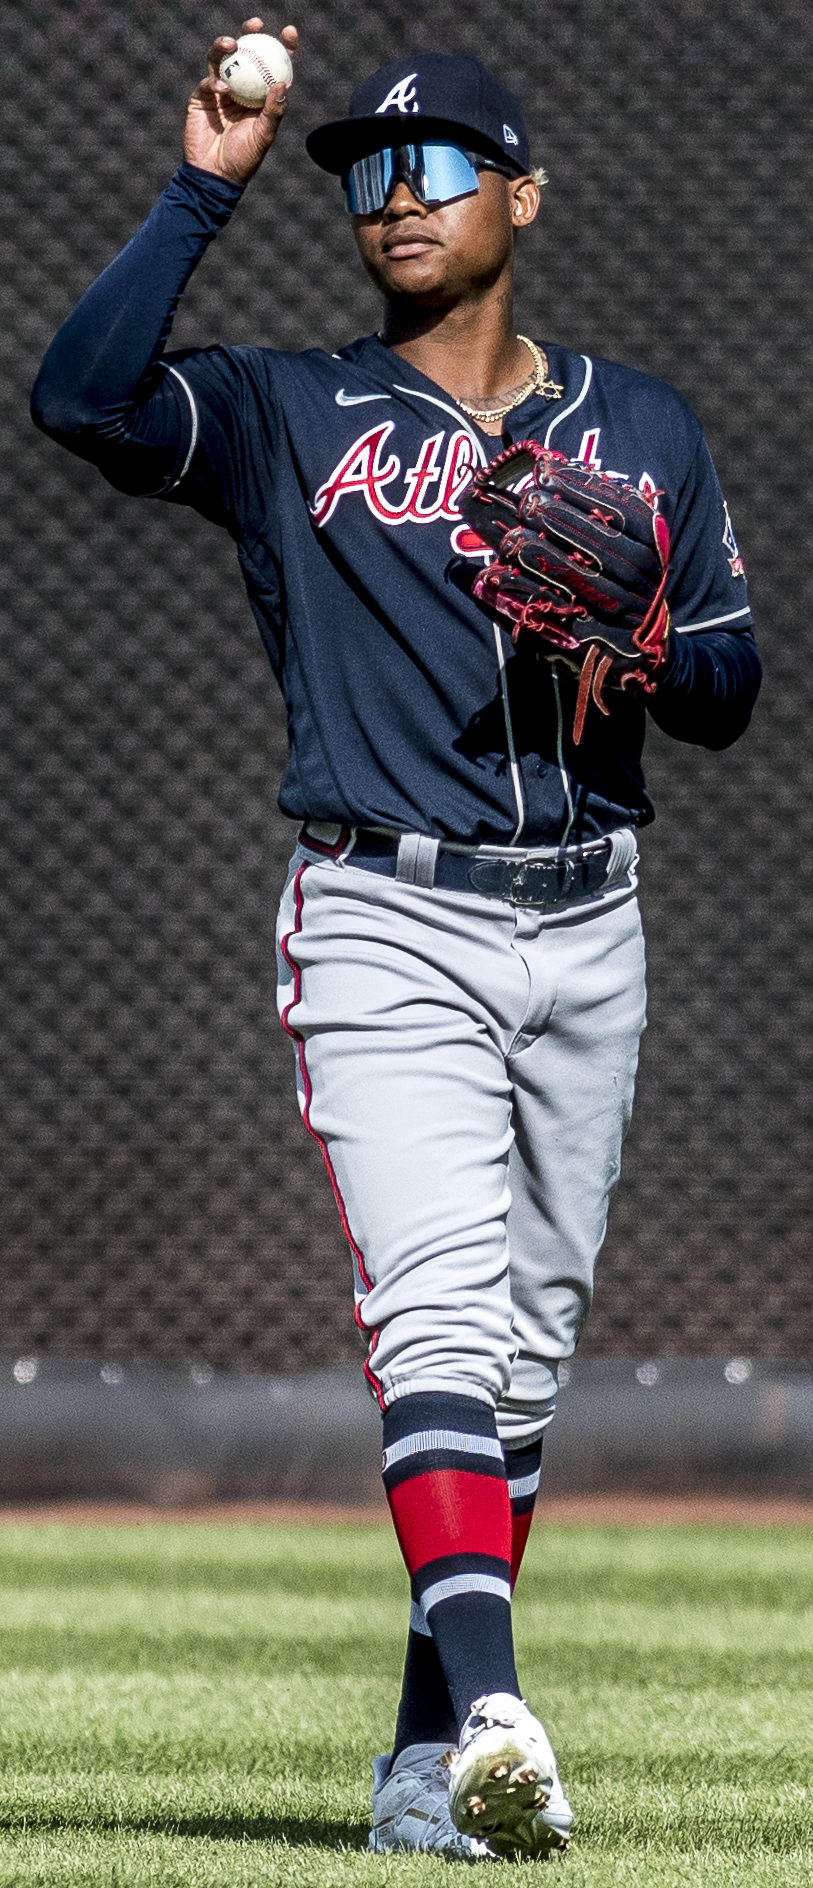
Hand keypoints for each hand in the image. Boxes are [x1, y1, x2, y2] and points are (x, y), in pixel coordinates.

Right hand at [184, 17, 297, 185]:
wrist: (214, 175)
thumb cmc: (244, 159)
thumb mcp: (263, 136)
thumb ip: (273, 111)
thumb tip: (282, 82)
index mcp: (260, 96)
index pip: (272, 66)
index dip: (282, 47)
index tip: (289, 32)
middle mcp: (241, 89)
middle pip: (246, 54)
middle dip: (250, 33)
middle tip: (256, 24)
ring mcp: (220, 91)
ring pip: (221, 60)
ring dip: (224, 47)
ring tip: (232, 44)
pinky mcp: (202, 98)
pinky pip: (207, 82)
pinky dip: (214, 82)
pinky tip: (221, 89)